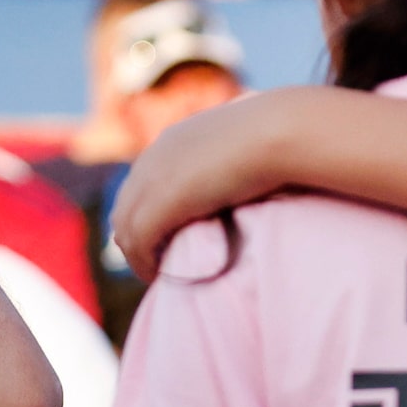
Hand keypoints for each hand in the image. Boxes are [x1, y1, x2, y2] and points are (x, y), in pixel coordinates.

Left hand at [109, 92, 288, 279]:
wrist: (279, 132)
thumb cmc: (280, 138)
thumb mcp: (247, 147)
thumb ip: (235, 161)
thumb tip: (253, 177)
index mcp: (175, 140)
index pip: (142, 182)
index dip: (147, 212)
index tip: (164, 237)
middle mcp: (156, 156)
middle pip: (126, 205)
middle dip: (134, 237)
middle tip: (153, 262)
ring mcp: (154, 177)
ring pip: (126, 226)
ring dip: (136, 254)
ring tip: (155, 274)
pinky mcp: (161, 201)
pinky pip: (138, 240)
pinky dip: (143, 260)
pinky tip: (157, 274)